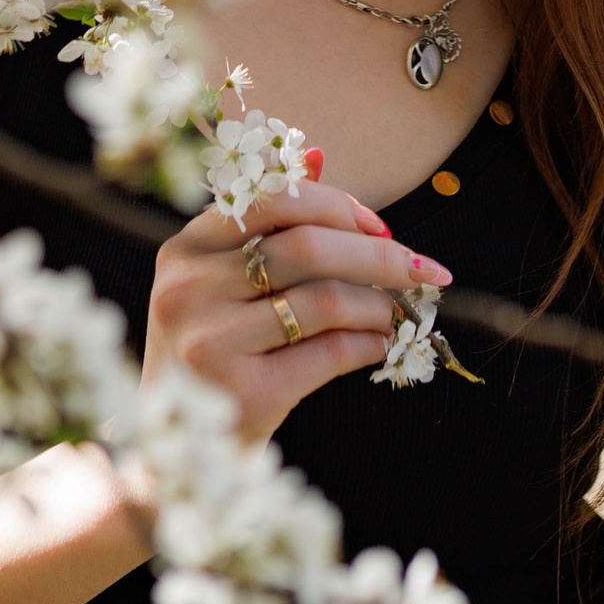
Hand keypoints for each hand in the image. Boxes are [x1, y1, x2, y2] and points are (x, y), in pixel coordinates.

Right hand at [138, 152, 453, 443]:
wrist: (181, 448)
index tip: (382, 226)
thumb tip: (316, 154)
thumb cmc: (212, 351)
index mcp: (185, 249)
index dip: (339, 207)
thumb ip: (266, 221)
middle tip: (423, 268)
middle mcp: (190, 290)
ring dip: (377, 305)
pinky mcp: (244, 393)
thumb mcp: (221, 282)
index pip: (275, 201)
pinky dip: (367, 343)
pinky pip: (329, 353)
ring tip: (397, 313)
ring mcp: (212, 343)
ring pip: (325, 301)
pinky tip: (379, 344)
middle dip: (379, 255)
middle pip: (309, 247)